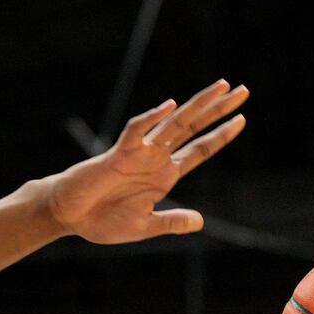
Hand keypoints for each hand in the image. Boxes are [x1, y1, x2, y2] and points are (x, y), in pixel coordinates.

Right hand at [45, 79, 248, 243]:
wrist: (70, 216)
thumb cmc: (102, 221)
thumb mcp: (144, 226)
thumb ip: (171, 222)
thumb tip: (199, 222)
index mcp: (164, 176)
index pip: (199, 150)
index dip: (221, 136)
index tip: (241, 119)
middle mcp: (156, 159)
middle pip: (193, 128)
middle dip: (218, 110)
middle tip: (243, 90)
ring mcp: (140, 154)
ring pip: (174, 123)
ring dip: (199, 105)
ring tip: (223, 87)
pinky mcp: (119, 154)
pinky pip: (136, 132)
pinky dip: (151, 119)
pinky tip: (169, 106)